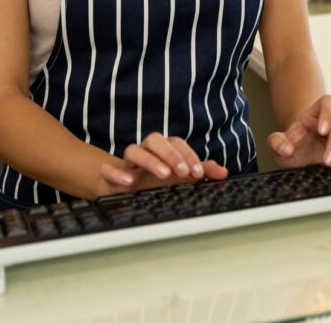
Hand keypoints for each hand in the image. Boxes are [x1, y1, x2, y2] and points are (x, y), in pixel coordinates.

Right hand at [97, 133, 228, 195]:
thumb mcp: (179, 177)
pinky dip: (116, 173)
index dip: (188, 155)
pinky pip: (107, 169)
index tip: (198, 172)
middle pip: (154, 139)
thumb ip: (201, 172)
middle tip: (183, 172)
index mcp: (161, 149)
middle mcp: (144, 151)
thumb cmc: (153, 180)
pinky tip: (129, 182)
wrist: (121, 190)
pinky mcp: (109, 175)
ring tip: (163, 174)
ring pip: (132, 150)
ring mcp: (126, 163)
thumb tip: (223, 171)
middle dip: (170, 154)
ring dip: (149, 160)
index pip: (176, 142)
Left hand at [267, 94, 330, 168]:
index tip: (321, 130)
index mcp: (312, 115)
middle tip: (328, 161)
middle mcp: (330, 120)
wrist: (298, 161)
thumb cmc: (290, 149)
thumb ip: (277, 143)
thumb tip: (287, 147)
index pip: (326, 103)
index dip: (327, 113)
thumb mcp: (277, 147)